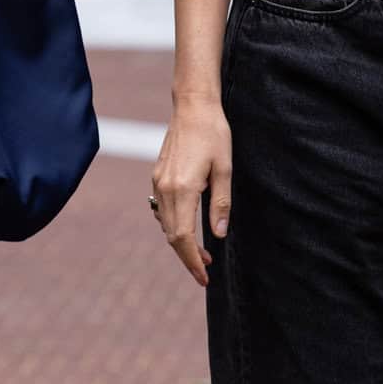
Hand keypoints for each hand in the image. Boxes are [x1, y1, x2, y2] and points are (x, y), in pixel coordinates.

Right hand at [151, 99, 231, 287]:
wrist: (192, 106)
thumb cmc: (214, 134)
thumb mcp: (225, 169)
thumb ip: (221, 203)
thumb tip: (218, 234)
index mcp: (182, 189)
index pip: (182, 236)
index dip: (192, 260)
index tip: (204, 276)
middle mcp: (164, 189)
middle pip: (171, 235)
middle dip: (187, 256)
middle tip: (206, 270)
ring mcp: (158, 183)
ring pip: (164, 224)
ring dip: (180, 242)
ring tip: (202, 252)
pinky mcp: (157, 177)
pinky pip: (161, 210)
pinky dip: (173, 225)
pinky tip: (189, 227)